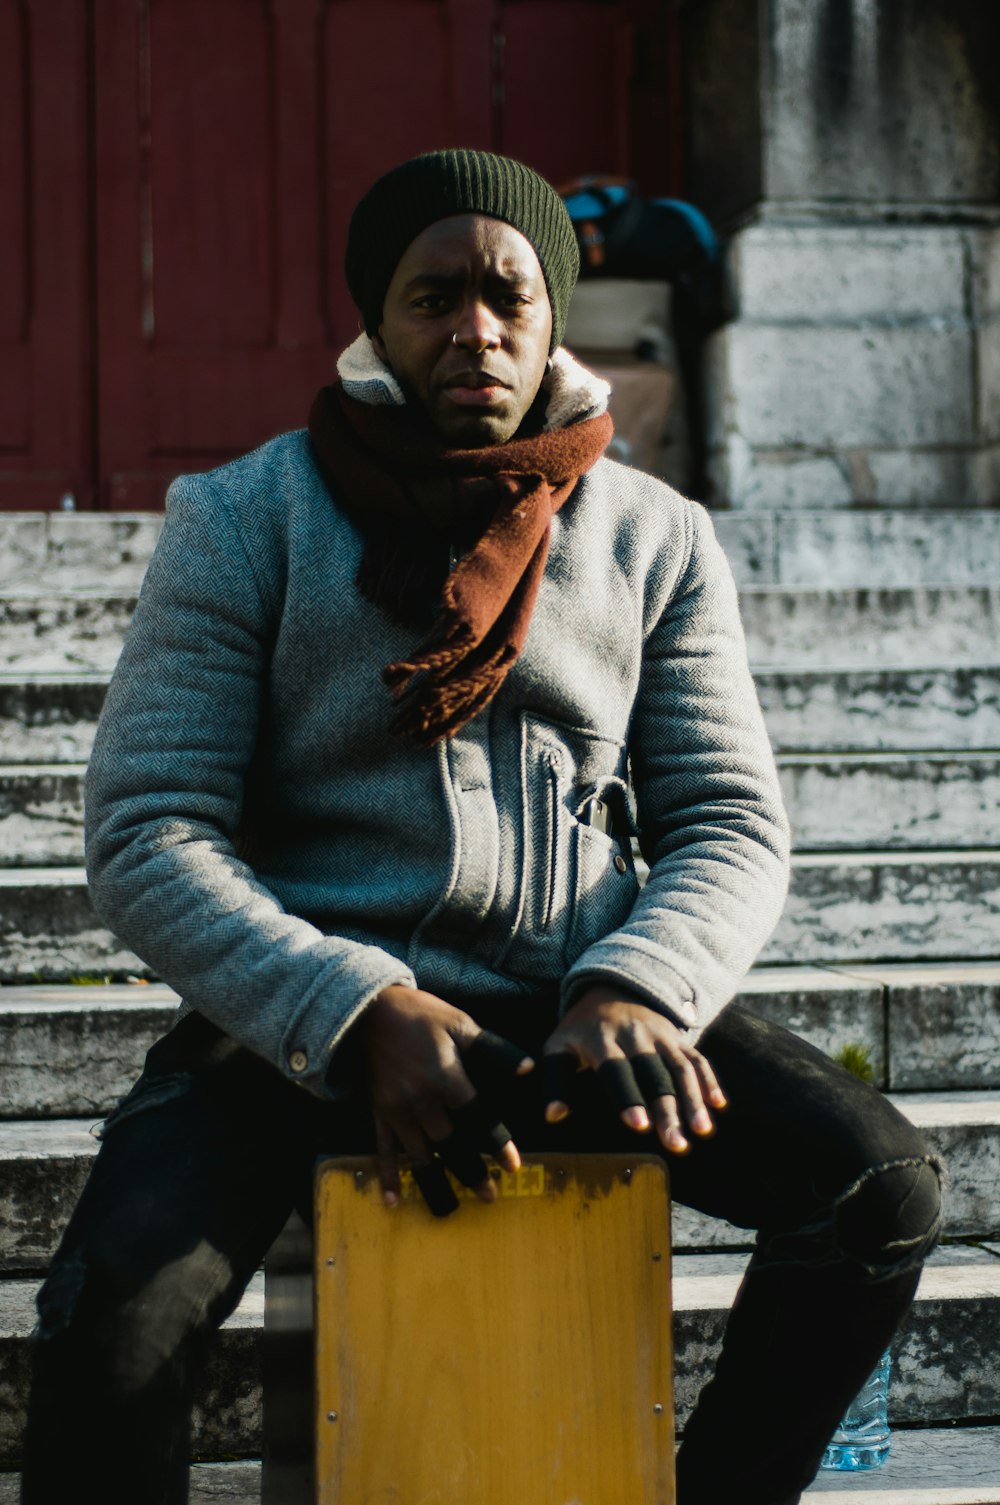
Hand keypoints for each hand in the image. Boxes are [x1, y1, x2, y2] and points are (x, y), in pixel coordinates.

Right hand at [361, 984, 533, 1213]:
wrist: (370, 1010)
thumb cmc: (422, 1015)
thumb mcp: (461, 1024)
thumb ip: (495, 1049)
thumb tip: (529, 1068)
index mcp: (445, 1077)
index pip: (477, 1117)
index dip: (495, 1144)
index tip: (512, 1166)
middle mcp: (420, 1100)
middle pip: (450, 1144)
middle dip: (470, 1172)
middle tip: (489, 1196)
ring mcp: (396, 1109)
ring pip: (419, 1156)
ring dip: (436, 1184)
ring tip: (450, 1209)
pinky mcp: (379, 1112)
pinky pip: (383, 1150)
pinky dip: (388, 1177)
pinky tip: (393, 1202)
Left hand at [542, 984, 726, 1153]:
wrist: (610, 988)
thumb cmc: (580, 1030)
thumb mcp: (559, 1046)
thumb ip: (556, 1080)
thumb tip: (553, 1116)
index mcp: (602, 1039)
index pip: (616, 1070)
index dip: (627, 1097)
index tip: (640, 1126)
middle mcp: (635, 1035)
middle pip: (654, 1073)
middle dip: (667, 1108)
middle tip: (676, 1145)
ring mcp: (660, 1034)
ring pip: (680, 1067)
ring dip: (694, 1099)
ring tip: (702, 1131)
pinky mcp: (677, 1037)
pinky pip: (697, 1057)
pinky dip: (709, 1079)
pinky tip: (719, 1105)